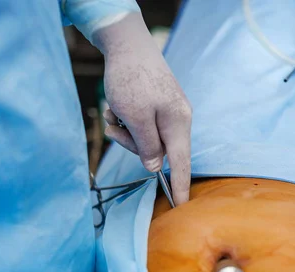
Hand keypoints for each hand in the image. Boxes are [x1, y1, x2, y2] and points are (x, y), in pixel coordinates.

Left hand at [94, 13, 191, 204]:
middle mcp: (177, 118)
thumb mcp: (136, 117)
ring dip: (124, 129)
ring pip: (144, 137)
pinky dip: (125, 118)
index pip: (181, 163)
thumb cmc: (132, 79)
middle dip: (131, 143)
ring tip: (114, 112)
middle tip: (116, 128)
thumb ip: (147, 146)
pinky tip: (116, 104)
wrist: (127, 43)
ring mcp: (167, 111)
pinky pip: (140, 123)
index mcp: (178, 123)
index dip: (179, 185)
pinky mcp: (156, 104)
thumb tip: (156, 167)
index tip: (181, 205)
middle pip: (157, 150)